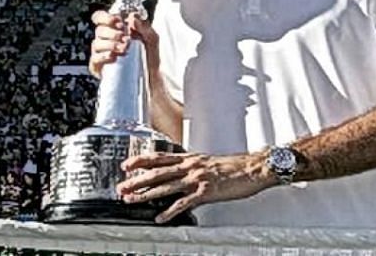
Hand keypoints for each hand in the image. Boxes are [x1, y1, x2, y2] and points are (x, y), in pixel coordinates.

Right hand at [88, 11, 159, 77]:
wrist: (152, 77)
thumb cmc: (150, 55)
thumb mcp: (152, 38)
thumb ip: (144, 26)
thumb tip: (132, 17)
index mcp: (114, 29)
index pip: (100, 18)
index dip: (106, 17)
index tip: (118, 21)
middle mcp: (105, 39)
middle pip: (99, 30)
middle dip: (112, 33)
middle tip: (126, 38)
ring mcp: (101, 53)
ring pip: (96, 44)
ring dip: (110, 44)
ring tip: (124, 49)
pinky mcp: (99, 67)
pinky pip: (94, 59)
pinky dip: (103, 56)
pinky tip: (114, 57)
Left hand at [116, 151, 274, 222]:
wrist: (253, 168)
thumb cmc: (234, 167)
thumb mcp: (209, 162)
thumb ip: (193, 167)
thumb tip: (180, 174)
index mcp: (191, 158)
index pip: (160, 157)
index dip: (141, 160)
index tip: (127, 164)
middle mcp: (191, 166)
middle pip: (157, 172)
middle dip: (137, 180)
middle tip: (122, 186)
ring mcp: (197, 179)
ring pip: (165, 186)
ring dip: (146, 194)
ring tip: (132, 199)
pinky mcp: (205, 192)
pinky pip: (183, 203)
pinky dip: (170, 211)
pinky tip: (160, 218)